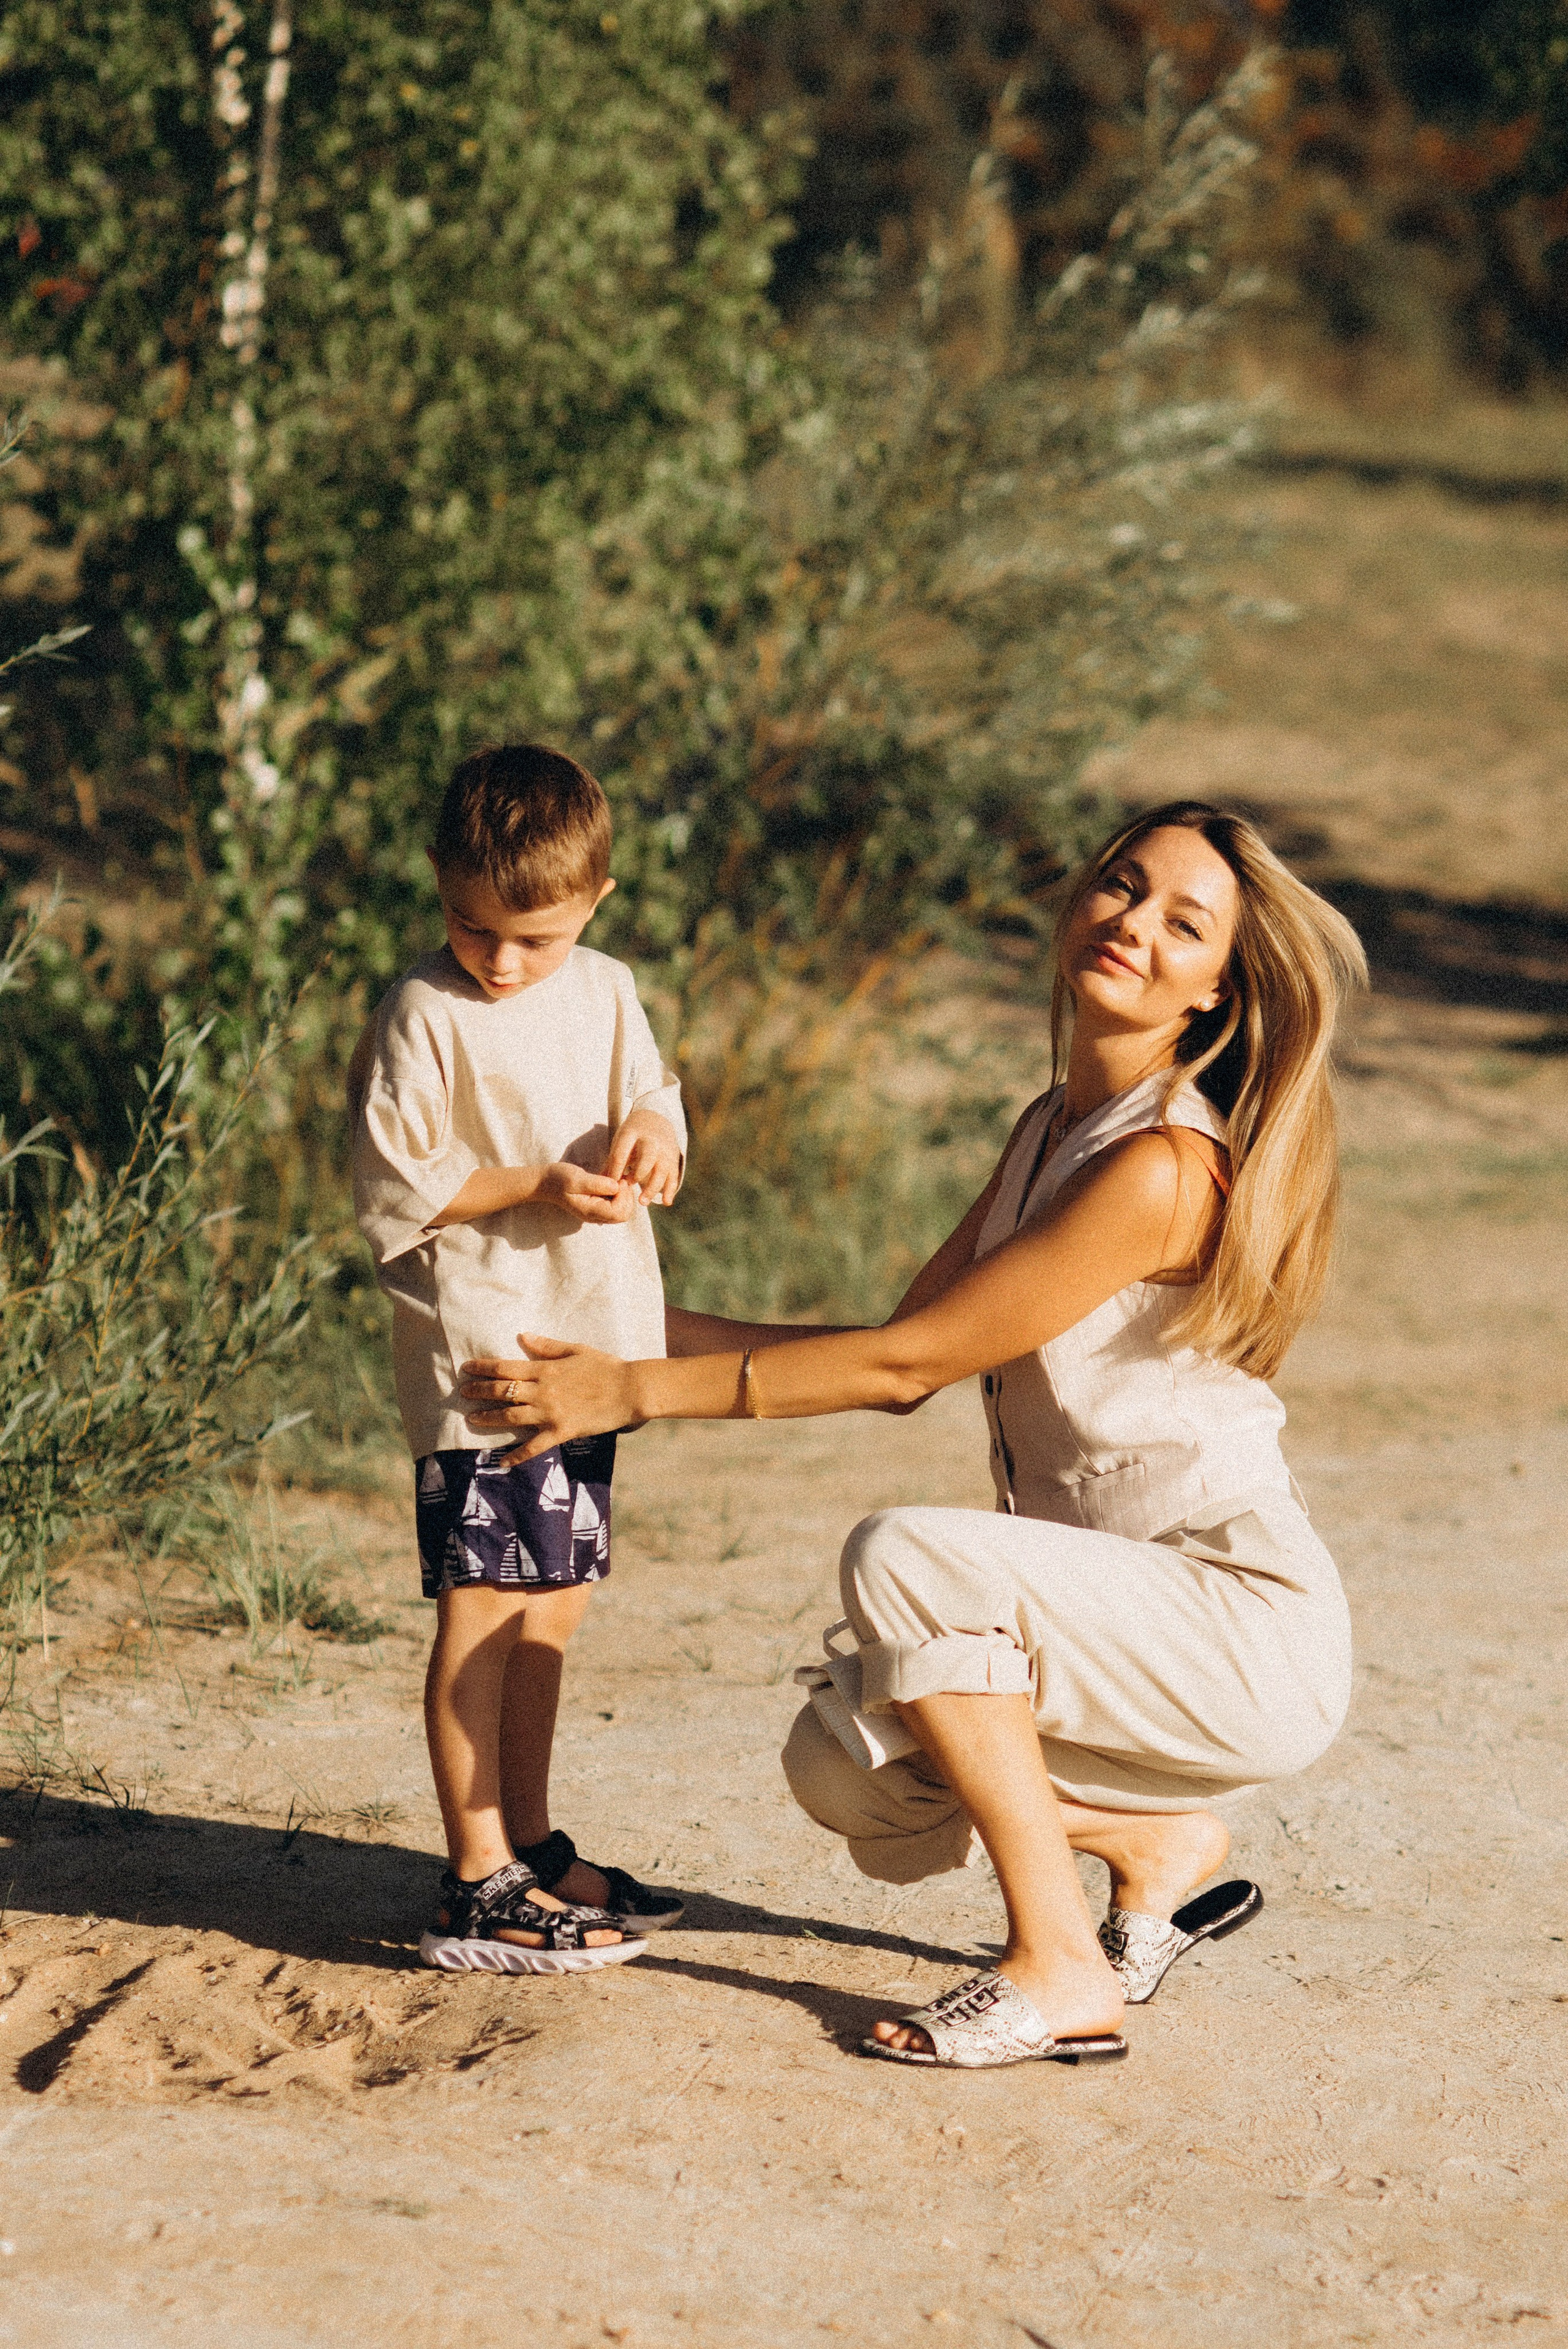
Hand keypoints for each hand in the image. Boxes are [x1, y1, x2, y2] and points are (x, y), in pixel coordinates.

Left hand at [459, 1335, 638, 1458]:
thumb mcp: (575, 1349)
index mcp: (545, 1369)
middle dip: (479, 1391)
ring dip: (488, 1418)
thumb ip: (546, 1346)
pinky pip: (534, 1446)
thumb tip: (522, 1337)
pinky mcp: (561, 1431)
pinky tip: (502, 1462)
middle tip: (462, 1392)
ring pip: (510, 1417)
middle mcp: (542, 1391)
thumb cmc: (605, 1366)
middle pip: (501, 1391)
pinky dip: (517, 1455)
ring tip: (472, 1419)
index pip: (505, 1368)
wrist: (629, 1389)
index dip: (483, 1368)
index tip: (467, 1368)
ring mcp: (550, 1413)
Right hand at [532, 1161, 638, 1223]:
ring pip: (623, 1210)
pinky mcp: (598, 1206)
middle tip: (619, 1179)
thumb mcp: (575, 1178)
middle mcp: (596, 1215)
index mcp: (591, 1211)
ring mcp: (598, 1212)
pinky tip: (611, 1181)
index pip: (619, 1212)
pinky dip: (619, 1194)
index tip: (618, 1180)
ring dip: (624, 1194)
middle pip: (624, 1214)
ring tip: (615, 1179)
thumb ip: (595, 1183)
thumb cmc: (558, 1179)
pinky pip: (617, 1205)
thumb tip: (616, 1186)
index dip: (624, 1196)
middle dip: (627, 1196)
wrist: (546, 1182)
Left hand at [604, 1109, 682, 1205]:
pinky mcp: (674, 1159)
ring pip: (662, 1170)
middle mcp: (650, 1141)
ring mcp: (665, 1150)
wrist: (656, 1120)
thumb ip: (612, 1162)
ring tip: (642, 1202)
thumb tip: (600, 1185)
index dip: (616, 1171)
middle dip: (637, 1175)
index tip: (611, 1186)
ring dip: (653, 1187)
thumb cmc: (631, 1136)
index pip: (622, 1154)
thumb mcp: (620, 1142)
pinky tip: (666, 1202)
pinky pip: (674, 1175)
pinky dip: (670, 1190)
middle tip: (628, 1187)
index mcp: (631, 1134)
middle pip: (647, 1159)